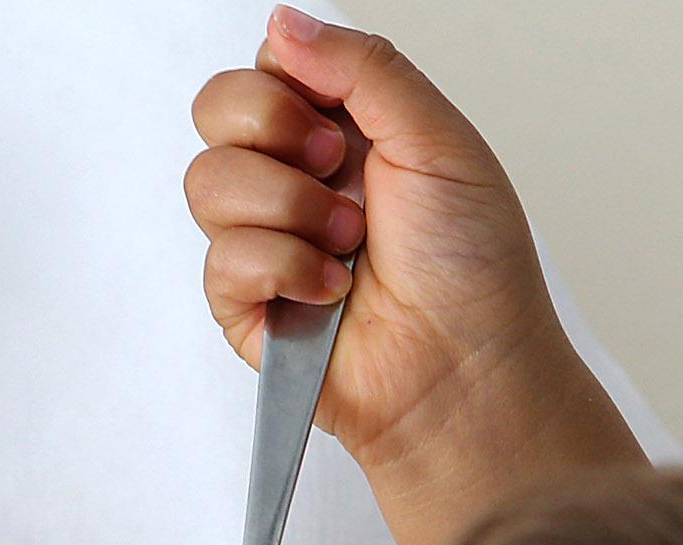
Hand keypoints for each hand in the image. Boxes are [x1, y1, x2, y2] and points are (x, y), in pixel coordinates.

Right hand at [187, 7, 650, 544]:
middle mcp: (299, 180)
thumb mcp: (437, 137)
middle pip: (215, 110)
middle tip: (338, 171)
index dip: (288, 83)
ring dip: (288, 208)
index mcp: (345, 131)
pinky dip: (284, 269)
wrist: (470, 371)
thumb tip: (283, 23)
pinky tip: (330, 291)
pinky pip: (219, 259)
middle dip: (274, 132)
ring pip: (207, 182)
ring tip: (348, 242)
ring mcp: (267, 242)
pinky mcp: (247, 307)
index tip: (340, 121)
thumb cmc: (475, 270)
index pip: (267, 69)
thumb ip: (362, 67)